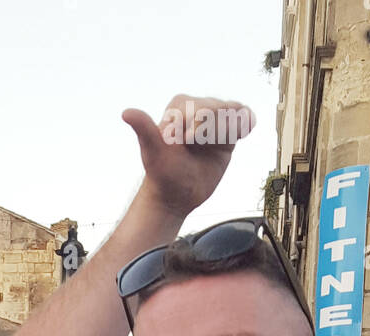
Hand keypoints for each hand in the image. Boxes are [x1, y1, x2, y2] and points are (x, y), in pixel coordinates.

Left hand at [122, 94, 254, 219]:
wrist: (176, 195)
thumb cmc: (163, 174)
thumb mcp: (153, 152)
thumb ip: (145, 129)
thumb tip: (126, 112)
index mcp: (179, 106)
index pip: (203, 107)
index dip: (199, 128)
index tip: (187, 143)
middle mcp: (197, 108)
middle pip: (221, 109)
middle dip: (212, 134)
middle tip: (198, 149)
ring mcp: (214, 121)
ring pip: (234, 114)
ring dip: (226, 134)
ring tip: (211, 148)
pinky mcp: (227, 133)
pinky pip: (243, 120)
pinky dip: (243, 127)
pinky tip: (232, 140)